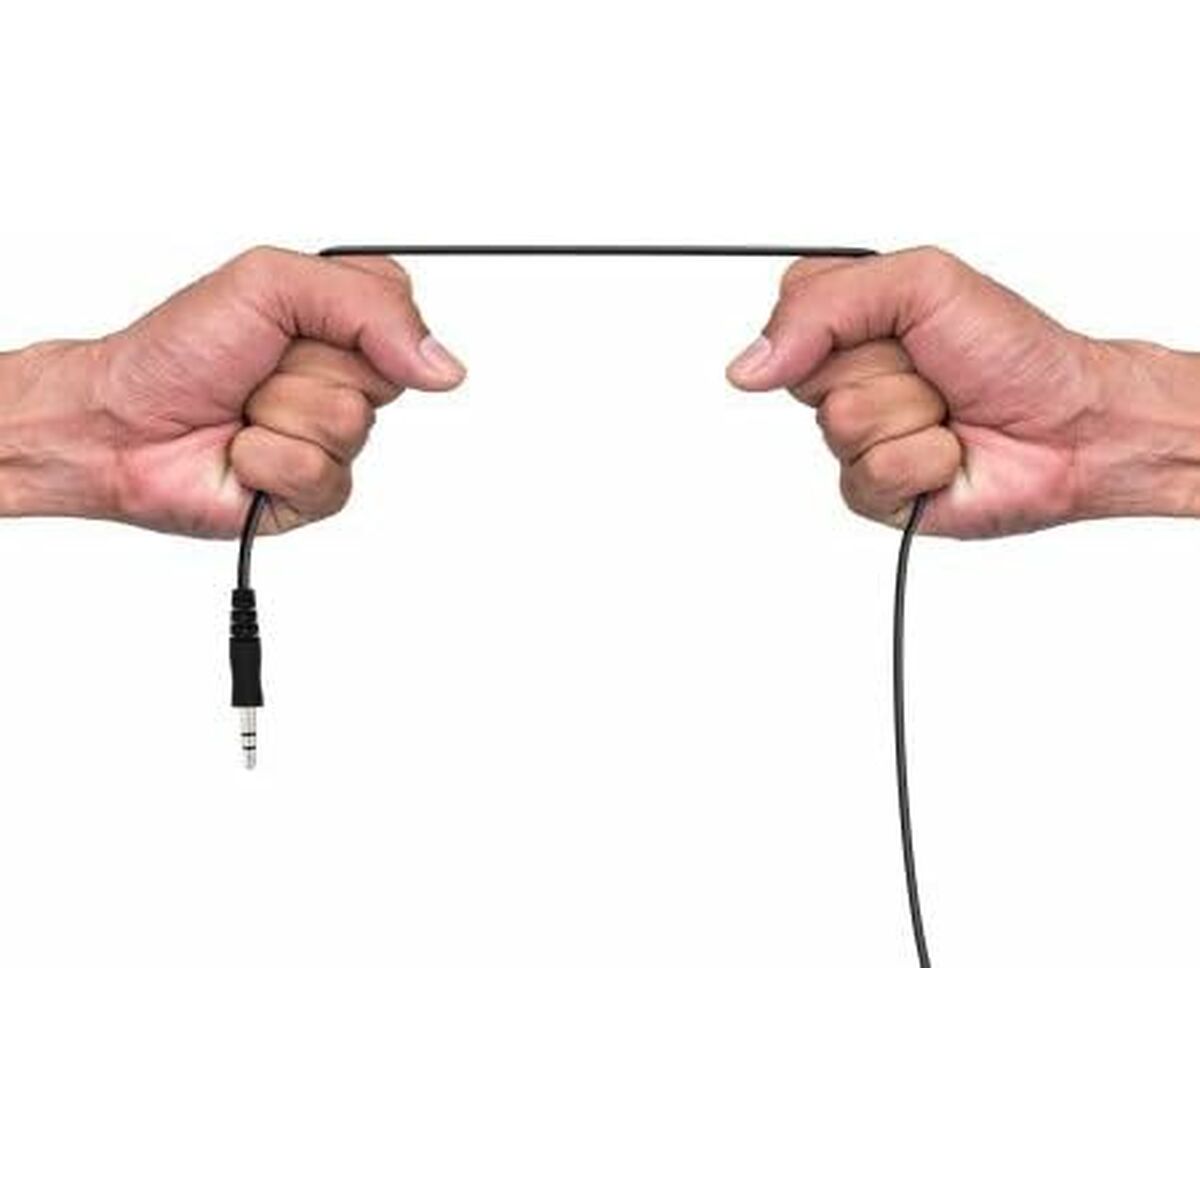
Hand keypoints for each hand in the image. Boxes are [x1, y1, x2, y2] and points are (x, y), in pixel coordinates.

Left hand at [0, 247, 465, 535]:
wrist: (118, 423)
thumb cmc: (179, 350)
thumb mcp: (269, 283)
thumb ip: (368, 305)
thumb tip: (444, 366)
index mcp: (339, 327)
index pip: (401, 315)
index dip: (354, 318)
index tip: (298, 319)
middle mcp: (344, 383)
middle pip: (383, 375)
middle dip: (308, 364)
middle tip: (260, 367)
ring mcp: (333, 441)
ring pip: (348, 423)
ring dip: (279, 411)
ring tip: (243, 410)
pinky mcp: (316, 494)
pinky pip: (322, 474)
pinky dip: (267, 459)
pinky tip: (241, 452)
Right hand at [726, 247, 1199, 536]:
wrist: (1073, 423)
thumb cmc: (1011, 350)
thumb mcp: (922, 284)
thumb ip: (821, 305)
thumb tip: (746, 367)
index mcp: (850, 324)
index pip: (791, 314)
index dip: (839, 318)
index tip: (895, 319)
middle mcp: (845, 381)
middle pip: (810, 374)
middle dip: (884, 364)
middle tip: (931, 366)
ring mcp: (856, 440)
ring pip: (844, 423)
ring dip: (912, 411)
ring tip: (947, 410)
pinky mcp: (872, 492)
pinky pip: (871, 472)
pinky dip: (923, 458)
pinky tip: (949, 451)